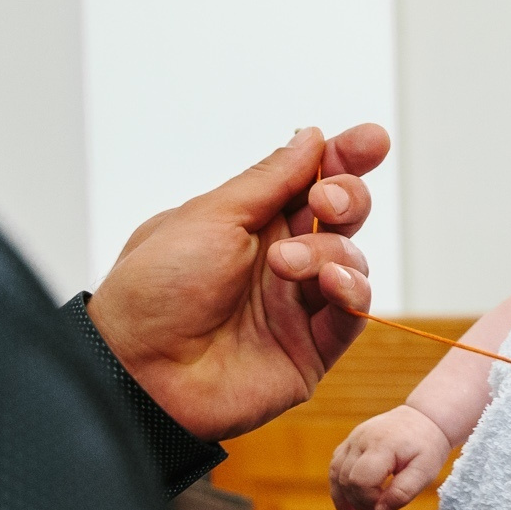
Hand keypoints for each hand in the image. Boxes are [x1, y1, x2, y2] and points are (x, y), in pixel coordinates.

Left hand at [90, 124, 390, 441]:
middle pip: (341, 214)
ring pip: (349, 259)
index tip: (372, 141)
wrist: (138, 372)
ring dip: (330, 250)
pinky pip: (351, 312)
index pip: (312, 178)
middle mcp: (279, 258)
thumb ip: (269, 180)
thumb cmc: (154, 291)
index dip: (346, 156)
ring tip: (287, 263)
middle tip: (326, 201)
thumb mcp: (209, 217)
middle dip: (347, 197)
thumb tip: (310, 138)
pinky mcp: (311, 347)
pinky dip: (351, 289)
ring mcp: (297, 302)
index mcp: (251, 221)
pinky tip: (331, 282)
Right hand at [329, 406, 452, 509]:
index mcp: (382, 445)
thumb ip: (403, 493)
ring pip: (336, 475)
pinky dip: (339, 489)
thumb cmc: (427, 447)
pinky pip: (335, 468)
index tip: (387, 505)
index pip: (361, 481)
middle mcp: (361, 439)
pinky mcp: (349, 442)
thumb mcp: (425, 472)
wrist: (424, 418)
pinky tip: (347, 508)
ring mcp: (353, 439)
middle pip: (346, 480)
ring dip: (345, 499)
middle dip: (360, 502)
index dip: (369, 500)